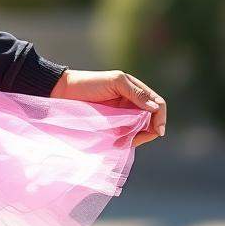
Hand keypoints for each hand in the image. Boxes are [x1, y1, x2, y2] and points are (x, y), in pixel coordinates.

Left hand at [50, 68, 165, 147]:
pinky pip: (128, 134)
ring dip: (137, 137)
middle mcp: (132, 102)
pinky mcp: (114, 124)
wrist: (64, 92)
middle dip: (148, 131)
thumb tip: (155, 108)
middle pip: (152, 120)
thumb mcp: (115, 82)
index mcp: (135, 90)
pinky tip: (119, 143)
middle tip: (134, 140)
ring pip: (141, 130)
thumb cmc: (88, 83)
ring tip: (124, 142)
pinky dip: (127, 140)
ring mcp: (123, 115)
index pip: (157, 104)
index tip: (156, 131)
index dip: (160, 117)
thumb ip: (136, 93)